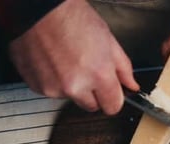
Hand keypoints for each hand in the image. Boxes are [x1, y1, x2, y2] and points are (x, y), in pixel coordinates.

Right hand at [9, 0, 138, 113]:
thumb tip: (131, 85)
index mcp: (99, 75)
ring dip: (71, 86)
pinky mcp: (37, 87)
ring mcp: (54, 89)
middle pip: (92, 106)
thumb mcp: (108, 39)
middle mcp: (76, 87)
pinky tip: (53, 61)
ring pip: (70, 98)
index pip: (113, 107)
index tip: (110, 91)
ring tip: (67, 60)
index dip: (113, 98)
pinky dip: (53, 81)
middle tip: (87, 69)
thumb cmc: (71, 17)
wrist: (38, 9)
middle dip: (93, 93)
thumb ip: (123, 68)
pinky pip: (51, 92)